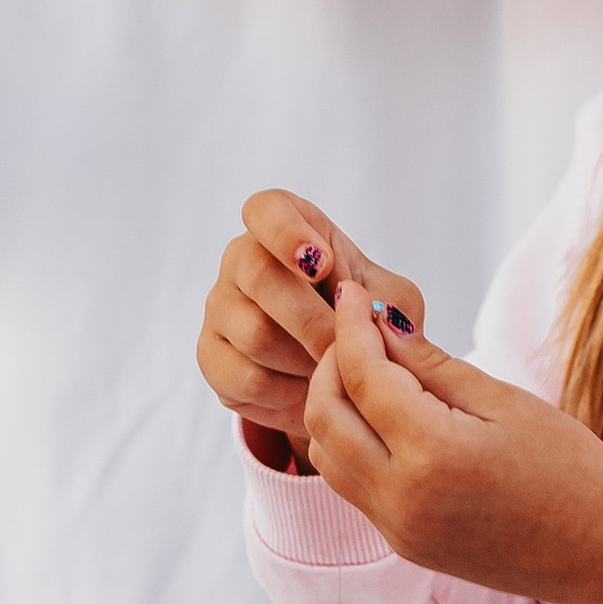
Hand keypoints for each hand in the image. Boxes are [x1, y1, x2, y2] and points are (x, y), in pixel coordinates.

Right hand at [197, 188, 427, 457]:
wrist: (330, 367)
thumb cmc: (359, 314)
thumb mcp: (390, 300)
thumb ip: (391, 303)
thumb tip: (380, 317)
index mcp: (287, 226)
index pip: (267, 210)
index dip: (288, 233)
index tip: (322, 263)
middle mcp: (242, 259)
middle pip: (261, 277)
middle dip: (313, 319)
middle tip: (345, 348)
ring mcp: (220, 306)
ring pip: (255, 334)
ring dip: (305, 361)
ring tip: (332, 371)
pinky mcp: (211, 356)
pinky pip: (245, 378)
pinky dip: (286, 393)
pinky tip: (307, 390)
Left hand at [303, 279, 602, 603]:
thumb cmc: (572, 470)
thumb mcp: (504, 402)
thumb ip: (432, 365)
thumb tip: (381, 324)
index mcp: (432, 454)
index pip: (362, 375)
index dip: (352, 324)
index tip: (356, 291)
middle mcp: (401, 498)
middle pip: (324, 416)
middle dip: (331, 363)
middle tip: (361, 330)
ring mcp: (398, 529)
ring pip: (326, 455)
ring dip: (334, 406)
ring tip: (370, 370)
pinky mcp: (404, 545)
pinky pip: (351, 485)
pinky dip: (349, 443)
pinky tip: (383, 417)